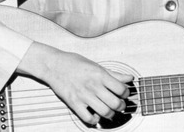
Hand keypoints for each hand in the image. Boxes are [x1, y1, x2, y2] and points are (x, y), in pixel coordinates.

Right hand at [17, 42, 132, 124]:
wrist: (53, 65)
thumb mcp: (97, 65)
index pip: (121, 89)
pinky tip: (96, 115)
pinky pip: (88, 118)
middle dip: (121, 106)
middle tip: (121, 105)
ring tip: (110, 111)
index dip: (126, 93)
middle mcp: (93, 86)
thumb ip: (114, 74)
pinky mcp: (74, 104)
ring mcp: (83, 96)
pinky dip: (94, 120)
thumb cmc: (74, 63)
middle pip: (115, 103)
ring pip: (104, 112)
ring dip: (111, 114)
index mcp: (100, 75)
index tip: (125, 94)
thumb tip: (129, 78)